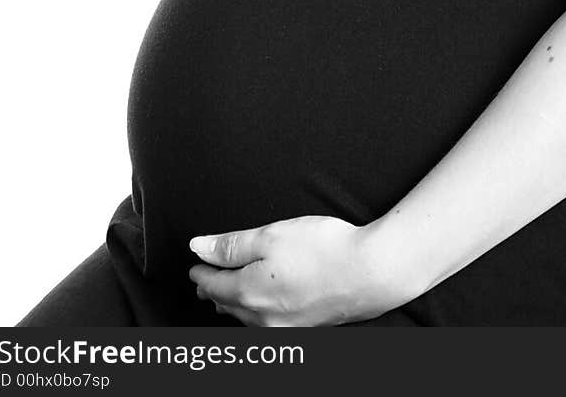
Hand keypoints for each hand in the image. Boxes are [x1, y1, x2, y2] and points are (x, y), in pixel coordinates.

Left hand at [188, 215, 398, 325]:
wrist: (371, 273)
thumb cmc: (323, 249)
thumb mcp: (271, 235)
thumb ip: (232, 244)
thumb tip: (199, 247)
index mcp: (248, 292)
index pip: (213, 285)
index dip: (201, 272)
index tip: (194, 265)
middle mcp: (262, 317)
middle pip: (228, 305)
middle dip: (213, 291)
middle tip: (203, 281)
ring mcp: (283, 328)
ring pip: (246, 318)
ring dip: (232, 305)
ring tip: (226, 296)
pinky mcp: (304, 329)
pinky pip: (266, 324)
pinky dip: (254, 313)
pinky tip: (261, 306)